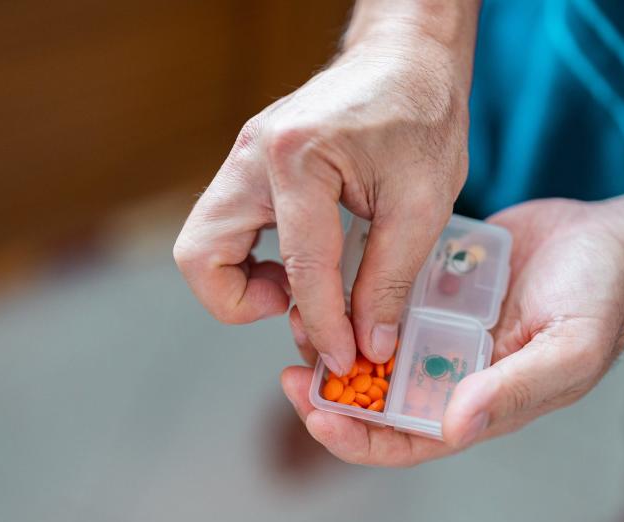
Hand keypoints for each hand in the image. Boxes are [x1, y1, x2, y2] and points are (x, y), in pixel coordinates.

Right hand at [174, 31, 470, 374]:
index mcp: (298, 159)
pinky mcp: (250, 166)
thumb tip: (369, 343)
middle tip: (295, 311)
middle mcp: (253, 156)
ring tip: (298, 291)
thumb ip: (390, 280)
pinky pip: (226, 227)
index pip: (301, 269)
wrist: (407, 60)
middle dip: (242, 304)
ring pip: (203, 244)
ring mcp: (243, 158)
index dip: (325, 327)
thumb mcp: (422, 204)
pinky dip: (251, 259)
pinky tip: (301, 265)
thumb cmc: (421, 114)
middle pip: (201, 255)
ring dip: (240, 282)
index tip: (348, 360)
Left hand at [281, 199, 623, 465]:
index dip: (355, 438)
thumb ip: (514, 390)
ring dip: (335, 339)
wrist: (614, 241)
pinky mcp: (435, 285)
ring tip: (303, 318)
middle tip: (293, 367)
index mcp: (474, 403)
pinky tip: (330, 275)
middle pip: (373, 398)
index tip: (316, 417)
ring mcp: (440, 328)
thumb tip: (452, 428)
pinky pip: (384, 294)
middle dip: (328, 392)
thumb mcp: (568, 350)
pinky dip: (355, 293)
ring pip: (370, 346)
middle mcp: (449, 371)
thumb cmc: (602, 301)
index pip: (402, 441)